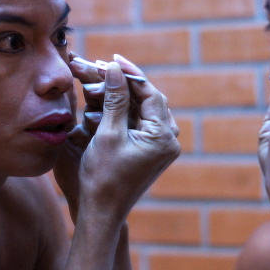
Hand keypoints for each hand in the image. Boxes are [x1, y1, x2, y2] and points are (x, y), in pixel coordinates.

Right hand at [76, 55, 179, 225]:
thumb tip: (114, 69)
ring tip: (101, 82)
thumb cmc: (102, 176)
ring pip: (143, 109)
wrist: (102, 211)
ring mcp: (161, 146)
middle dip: (125, 83)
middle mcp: (168, 140)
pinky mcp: (151, 151)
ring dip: (122, 96)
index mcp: (163, 136)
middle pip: (148, 99)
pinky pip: (140, 122)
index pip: (150, 92)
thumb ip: (115, 99)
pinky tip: (106, 102)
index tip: (112, 59)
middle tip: (104, 67)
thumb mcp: (107, 133)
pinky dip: (123, 111)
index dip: (130, 73)